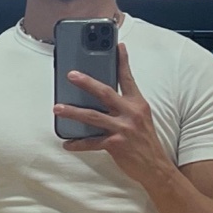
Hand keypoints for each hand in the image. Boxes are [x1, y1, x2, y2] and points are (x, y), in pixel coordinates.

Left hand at [53, 44, 172, 188]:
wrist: (155, 167)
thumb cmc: (145, 141)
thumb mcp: (141, 118)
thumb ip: (126, 105)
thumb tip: (104, 96)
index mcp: (138, 104)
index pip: (128, 79)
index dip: (123, 61)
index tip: (118, 46)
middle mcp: (131, 113)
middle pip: (105, 93)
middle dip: (86, 83)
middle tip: (71, 75)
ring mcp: (123, 129)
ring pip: (93, 116)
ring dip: (73, 112)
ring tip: (57, 108)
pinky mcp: (115, 145)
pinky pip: (92, 142)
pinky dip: (78, 144)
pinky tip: (67, 143)